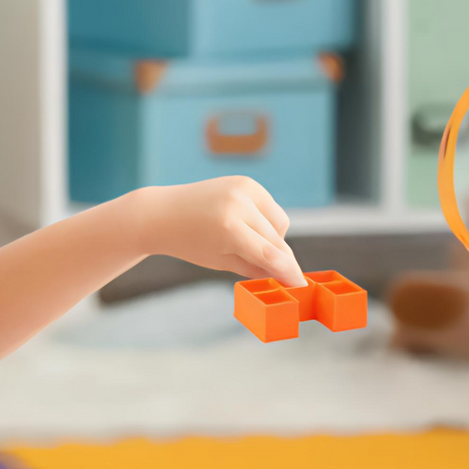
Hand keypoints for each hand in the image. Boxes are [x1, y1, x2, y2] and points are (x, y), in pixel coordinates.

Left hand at [138, 177, 304, 286]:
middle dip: (282, 259)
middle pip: (277, 240)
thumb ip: (256, 268)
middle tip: (285, 278)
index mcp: (229, 228)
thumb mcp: (222, 262)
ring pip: (280, 223)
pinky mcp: (248, 182)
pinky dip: (266, 222)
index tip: (302, 287)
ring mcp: (245, 188)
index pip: (269, 255)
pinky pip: (271, 208)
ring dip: (274, 239)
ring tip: (249, 245)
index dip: (289, 273)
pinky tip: (246, 227)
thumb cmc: (191, 244)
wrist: (166, 213)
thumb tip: (284, 277)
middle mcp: (240, 204)